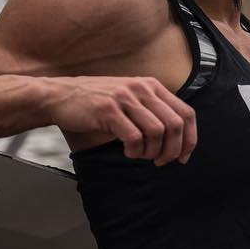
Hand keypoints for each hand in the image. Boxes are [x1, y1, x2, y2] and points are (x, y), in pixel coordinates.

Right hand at [43, 75, 196, 165]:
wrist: (59, 96)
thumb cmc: (96, 103)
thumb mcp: (130, 98)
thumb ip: (153, 111)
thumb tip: (177, 140)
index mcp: (152, 86)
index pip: (186, 113)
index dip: (190, 139)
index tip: (183, 157)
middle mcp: (142, 88)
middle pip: (175, 125)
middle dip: (173, 150)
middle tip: (160, 162)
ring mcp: (125, 98)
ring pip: (157, 132)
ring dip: (152, 152)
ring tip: (140, 156)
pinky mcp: (109, 111)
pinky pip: (134, 137)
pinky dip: (135, 151)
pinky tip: (128, 152)